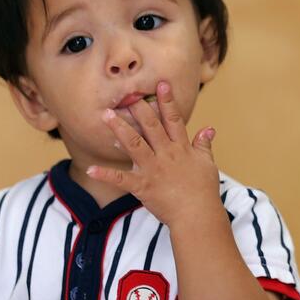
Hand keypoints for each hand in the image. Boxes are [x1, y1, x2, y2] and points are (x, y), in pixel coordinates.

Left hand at [88, 80, 219, 227]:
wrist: (198, 215)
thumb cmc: (204, 190)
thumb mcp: (207, 164)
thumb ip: (204, 145)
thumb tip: (208, 128)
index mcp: (181, 148)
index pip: (174, 119)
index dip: (167, 101)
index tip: (160, 84)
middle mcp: (166, 154)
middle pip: (151, 126)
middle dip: (138, 109)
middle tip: (126, 94)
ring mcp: (153, 169)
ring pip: (134, 145)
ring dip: (119, 130)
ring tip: (106, 115)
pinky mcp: (142, 186)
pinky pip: (121, 179)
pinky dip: (106, 174)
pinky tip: (91, 167)